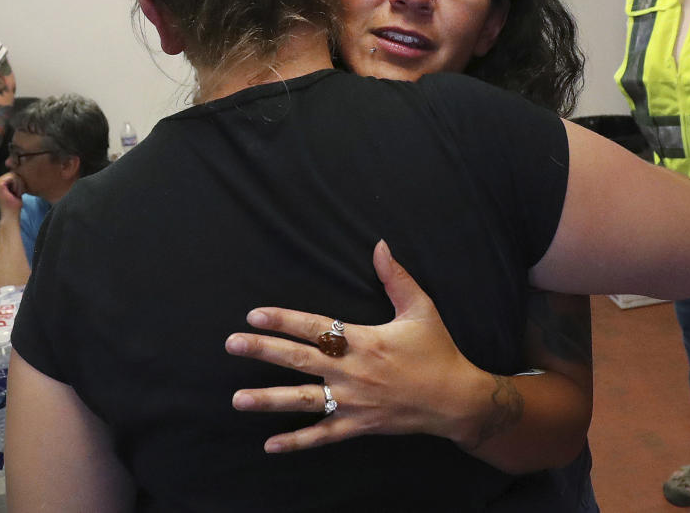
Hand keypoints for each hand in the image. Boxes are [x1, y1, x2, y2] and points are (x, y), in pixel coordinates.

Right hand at [0, 172, 25, 216]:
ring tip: (16, 194)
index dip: (18, 183)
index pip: (11, 175)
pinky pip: (13, 177)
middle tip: (17, 194)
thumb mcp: (15, 191)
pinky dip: (17, 185)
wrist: (11, 216)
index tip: (17, 193)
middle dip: (19, 183)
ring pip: (13, 175)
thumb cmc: (14, 206)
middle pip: (12, 173)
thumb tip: (19, 172)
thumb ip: (15, 182)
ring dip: (19, 185)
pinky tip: (15, 194)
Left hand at [225, 240, 489, 452]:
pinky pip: (323, 435)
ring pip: (304, 400)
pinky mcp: (359, 426)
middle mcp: (353, 371)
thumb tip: (381, 245)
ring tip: (237, 399)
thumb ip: (396, 278)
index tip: (254, 315)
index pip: (314, 327)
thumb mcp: (420, 310)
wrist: (457, 400)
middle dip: (263, 351)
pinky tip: (270, 444)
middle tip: (231, 345)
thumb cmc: (437, 352)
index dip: (283, 320)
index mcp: (364, 341)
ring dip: (269, 399)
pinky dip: (297, 441)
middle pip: (299, 359)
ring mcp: (354, 401)